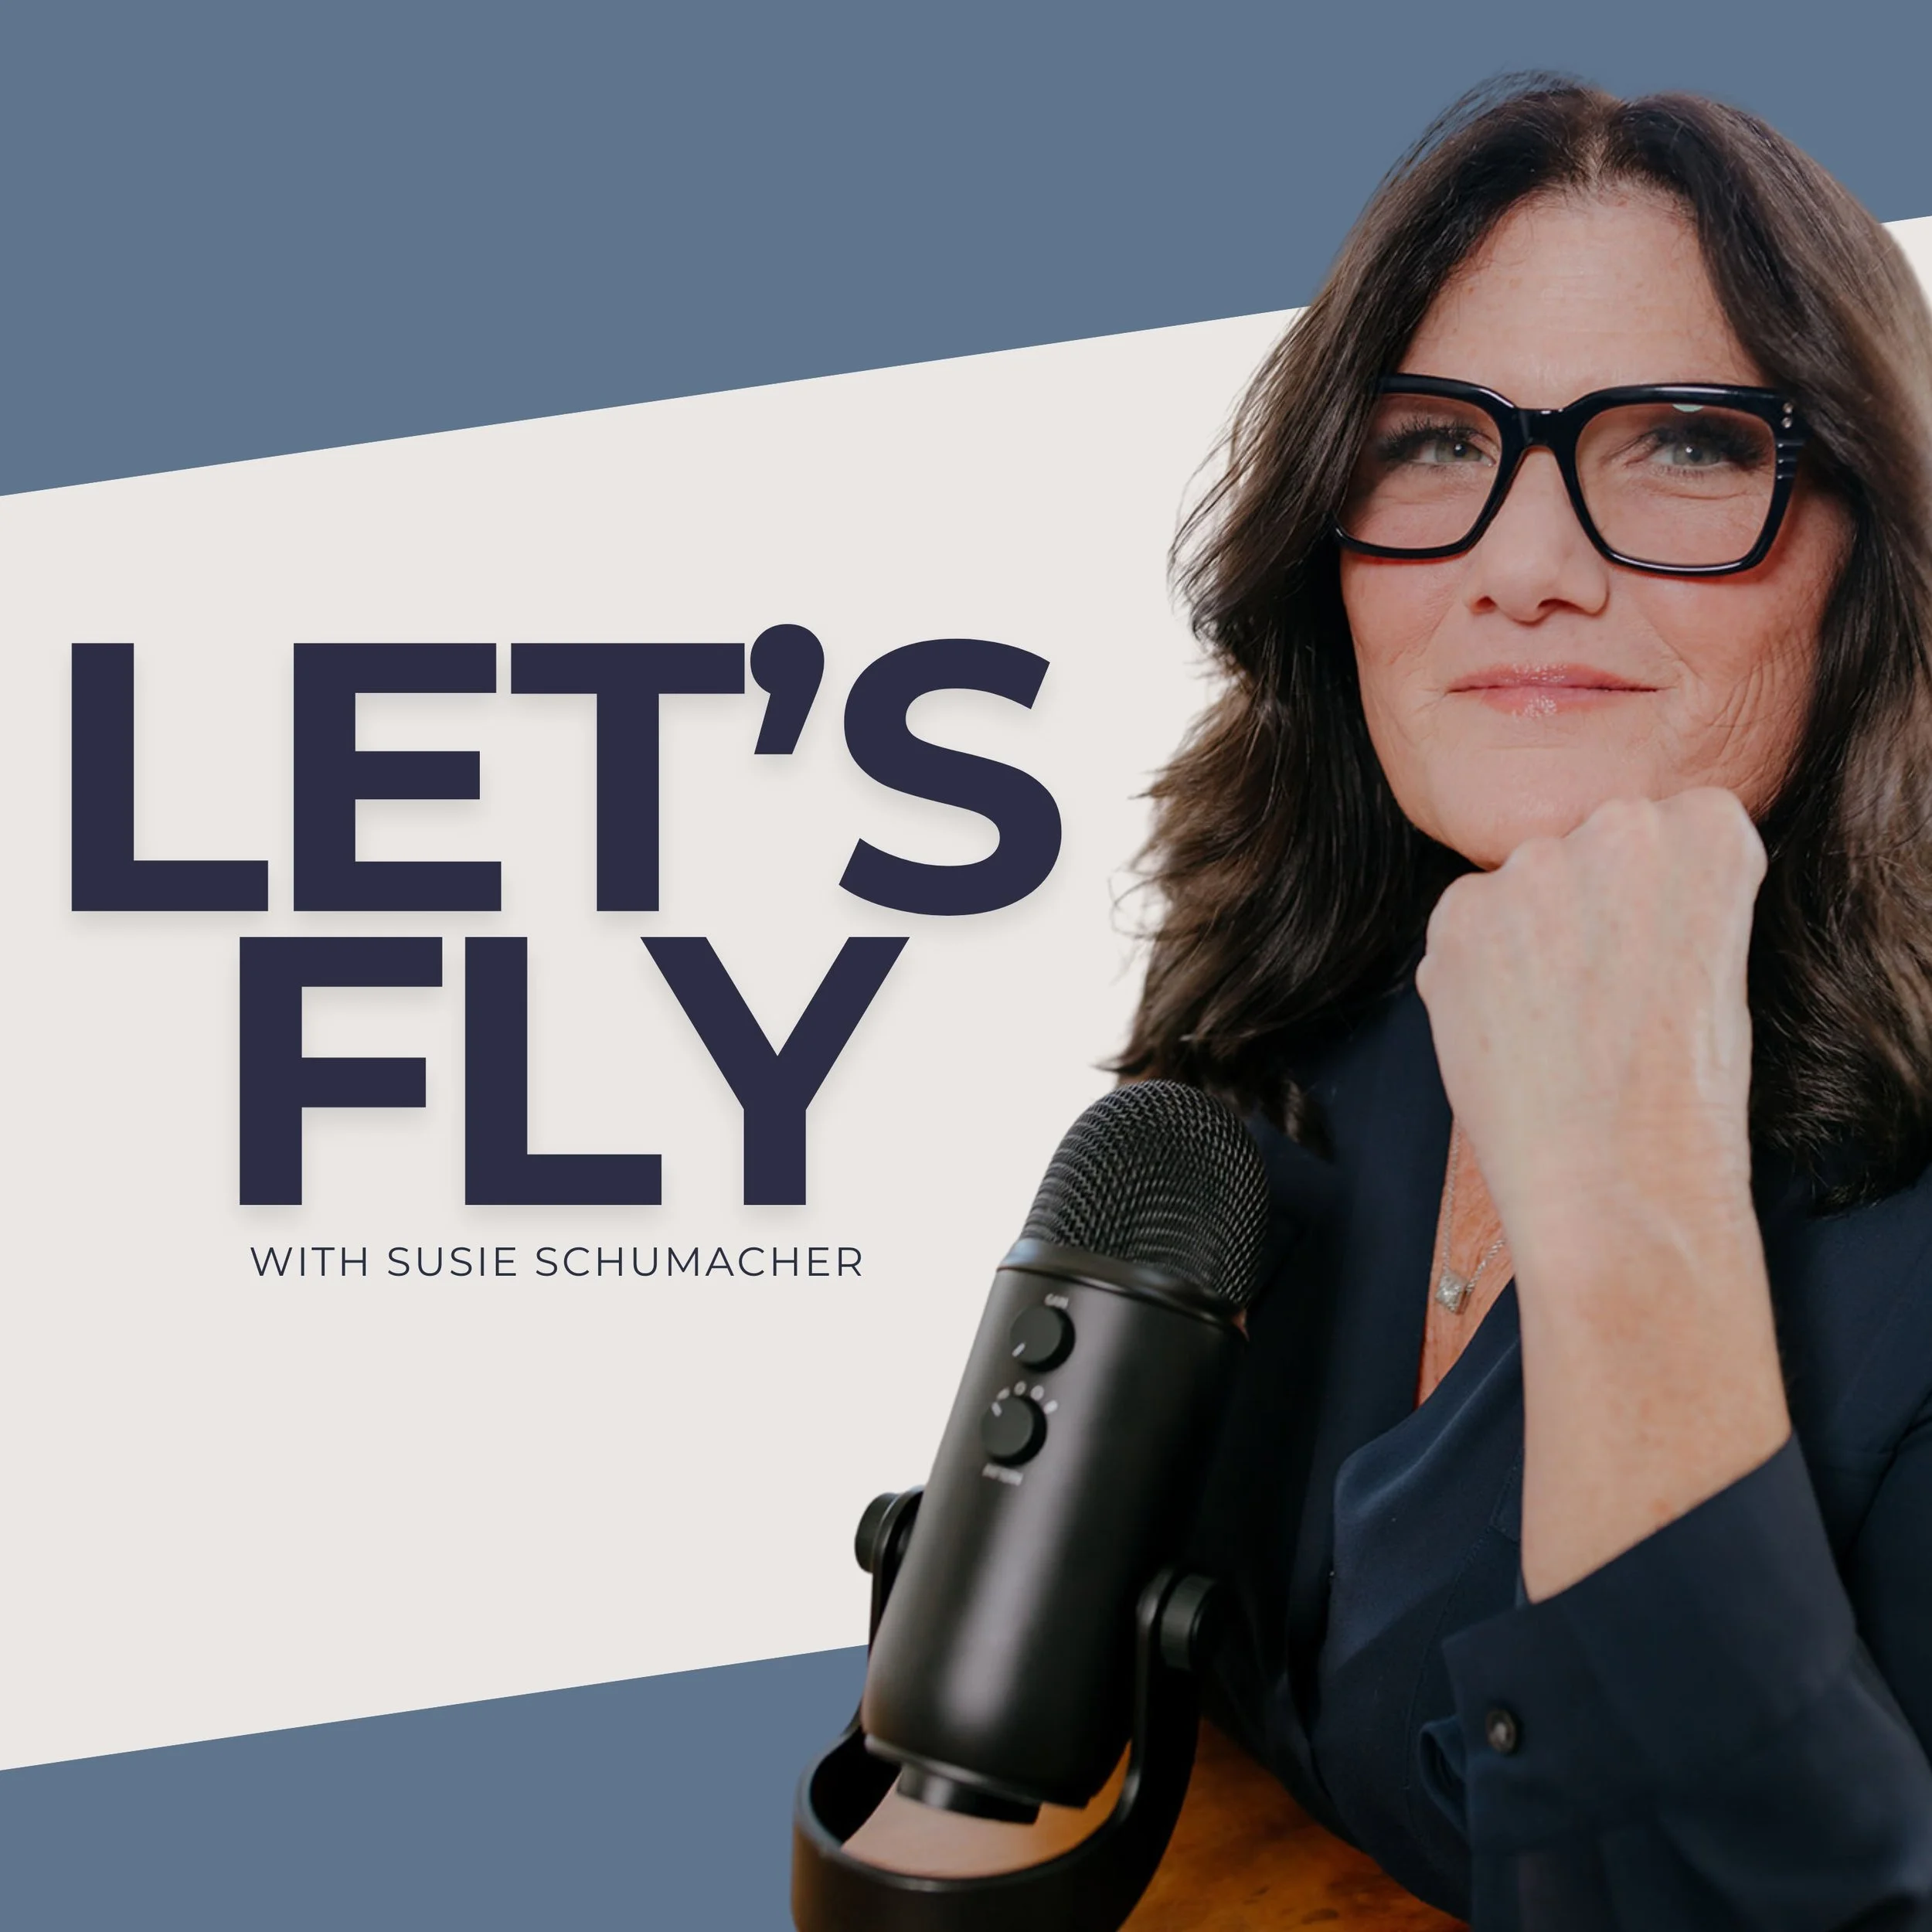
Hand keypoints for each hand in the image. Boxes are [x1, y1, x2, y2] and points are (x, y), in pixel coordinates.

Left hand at [1414, 787, 1764, 1268]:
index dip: (1663, 898)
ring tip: (1558, 1022)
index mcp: (1706, 828)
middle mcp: (1615, 826)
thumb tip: (1608, 888)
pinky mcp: (1455, 915)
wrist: (1613, 1178)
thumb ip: (1666, 896)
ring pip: (1524, 885)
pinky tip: (1513, 1028)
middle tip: (1604, 992)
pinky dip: (1479, 969)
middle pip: (1591, 846)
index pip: (1675, 825)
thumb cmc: (1683, 1094)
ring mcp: (1528, 868)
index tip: (1662, 951)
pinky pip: (1468, 925)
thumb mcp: (1718, 964)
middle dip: (1591, 905)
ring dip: (1531, 934)